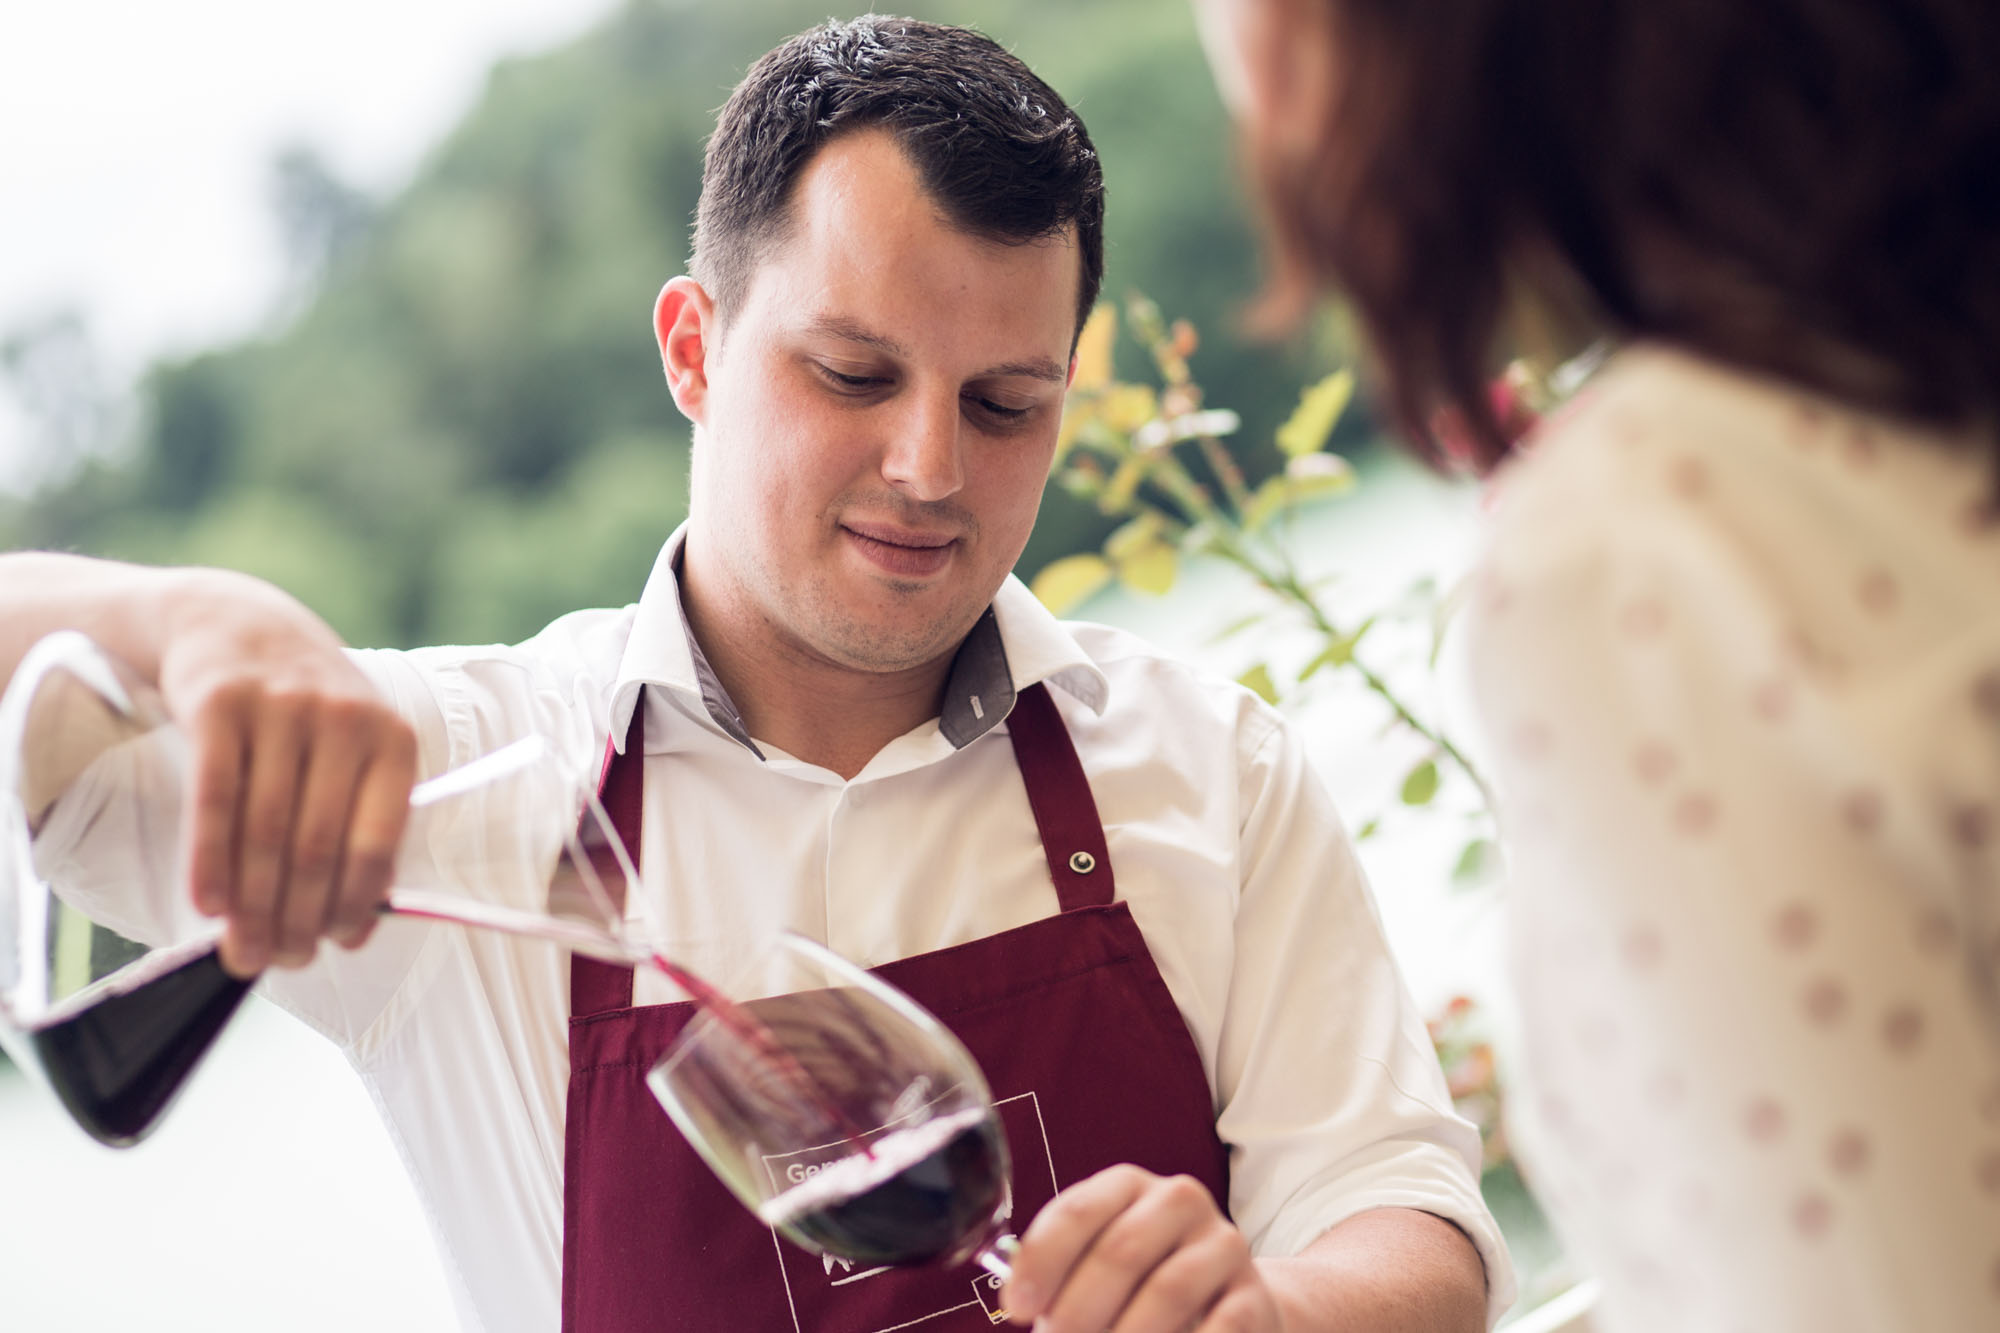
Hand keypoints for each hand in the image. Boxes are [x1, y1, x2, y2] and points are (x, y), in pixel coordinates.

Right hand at [157, 570, 415, 976]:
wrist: (238, 624)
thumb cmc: (306, 712)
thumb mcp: (353, 748)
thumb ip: (358, 822)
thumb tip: (356, 926)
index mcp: (392, 739)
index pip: (378, 841)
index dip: (357, 903)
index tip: (336, 947)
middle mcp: (344, 719)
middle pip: (318, 845)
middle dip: (298, 917)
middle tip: (277, 962)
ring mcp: (282, 708)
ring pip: (266, 830)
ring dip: (252, 904)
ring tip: (242, 951)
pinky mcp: (220, 704)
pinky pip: (214, 798)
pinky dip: (211, 859)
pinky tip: (207, 904)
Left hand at [1003, 1164, 1280, 1332]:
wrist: (1229, 1311)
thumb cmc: (1140, 1291)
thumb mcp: (1099, 1271)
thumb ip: (1061, 1279)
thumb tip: (1020, 1303)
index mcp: (1129, 1186)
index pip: (1077, 1211)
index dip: (1041, 1261)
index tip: (1018, 1308)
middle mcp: (1179, 1202)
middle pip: (1119, 1251)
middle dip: (1078, 1308)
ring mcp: (1224, 1245)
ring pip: (1168, 1289)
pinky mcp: (1255, 1296)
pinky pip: (1218, 1327)